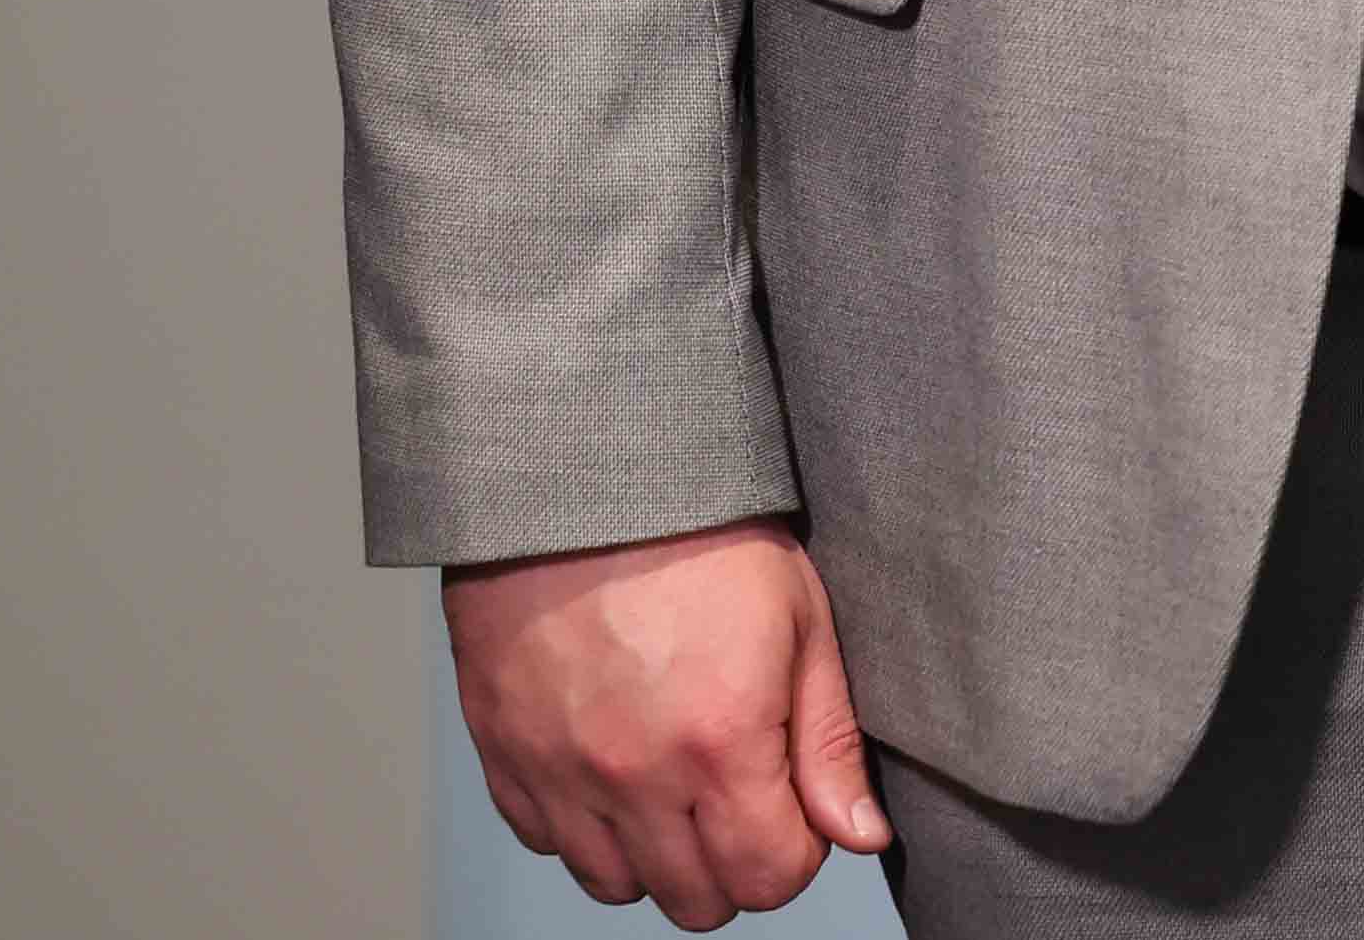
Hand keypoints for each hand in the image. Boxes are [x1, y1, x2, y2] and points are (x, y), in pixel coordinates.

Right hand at [442, 516, 888, 922]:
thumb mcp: (797, 612)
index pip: (769, 879)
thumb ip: (829, 740)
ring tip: (669, 774)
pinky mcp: (504, 752)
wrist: (580, 466)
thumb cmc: (698, 525)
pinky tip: (606, 757)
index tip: (790, 803)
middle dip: (729, 859)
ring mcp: (561, 771)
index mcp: (720, 741)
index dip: (794, 850)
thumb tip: (859, 835)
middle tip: (734, 787)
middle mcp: (636, 775)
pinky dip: (579, 820)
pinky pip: (545, 840)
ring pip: (616, 884)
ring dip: (653, 851)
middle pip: (695, 901)